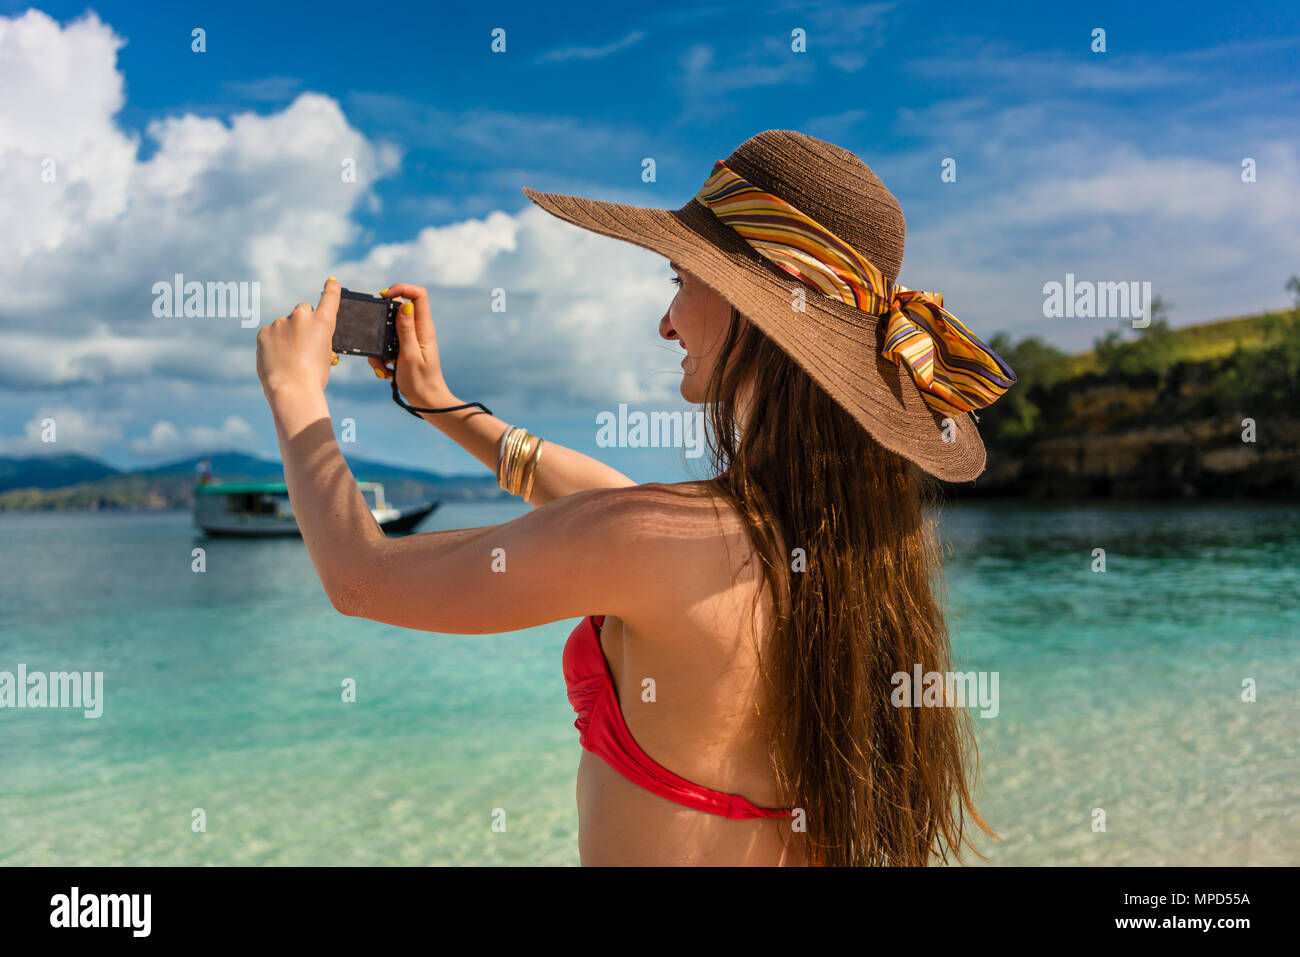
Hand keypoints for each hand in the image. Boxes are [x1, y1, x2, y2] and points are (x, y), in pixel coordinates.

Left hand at [257, 278, 339, 395]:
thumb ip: (319, 343)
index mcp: (323, 322)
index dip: (331, 288)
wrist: (292, 389)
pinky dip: (273, 344)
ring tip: (289, 359)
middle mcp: (302, 316)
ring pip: (285, 325)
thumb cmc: (313, 377)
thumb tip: (311, 342)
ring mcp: (280, 323)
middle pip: (303, 310)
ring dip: (287, 336)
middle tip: (303, 342)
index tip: (331, 281)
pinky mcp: (264, 332)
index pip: (330, 297)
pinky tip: (277, 359)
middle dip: (304, 321)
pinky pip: (270, 335)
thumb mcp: (325, 358)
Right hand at [367, 283, 453, 407]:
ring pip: (389, 329)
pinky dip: (382, 357)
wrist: (427, 403)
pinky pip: (387, 345)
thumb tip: (405, 304)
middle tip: (376, 339)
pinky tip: (385, 371)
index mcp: (424, 328)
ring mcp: (411, 340)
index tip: (383, 297)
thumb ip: (406, 330)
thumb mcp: (409, 355)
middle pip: (399, 309)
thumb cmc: (421, 382)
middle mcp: (419, 331)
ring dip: (380, 345)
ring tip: (382, 365)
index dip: (401, 289)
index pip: (418, 295)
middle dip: (382, 322)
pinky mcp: (404, 350)